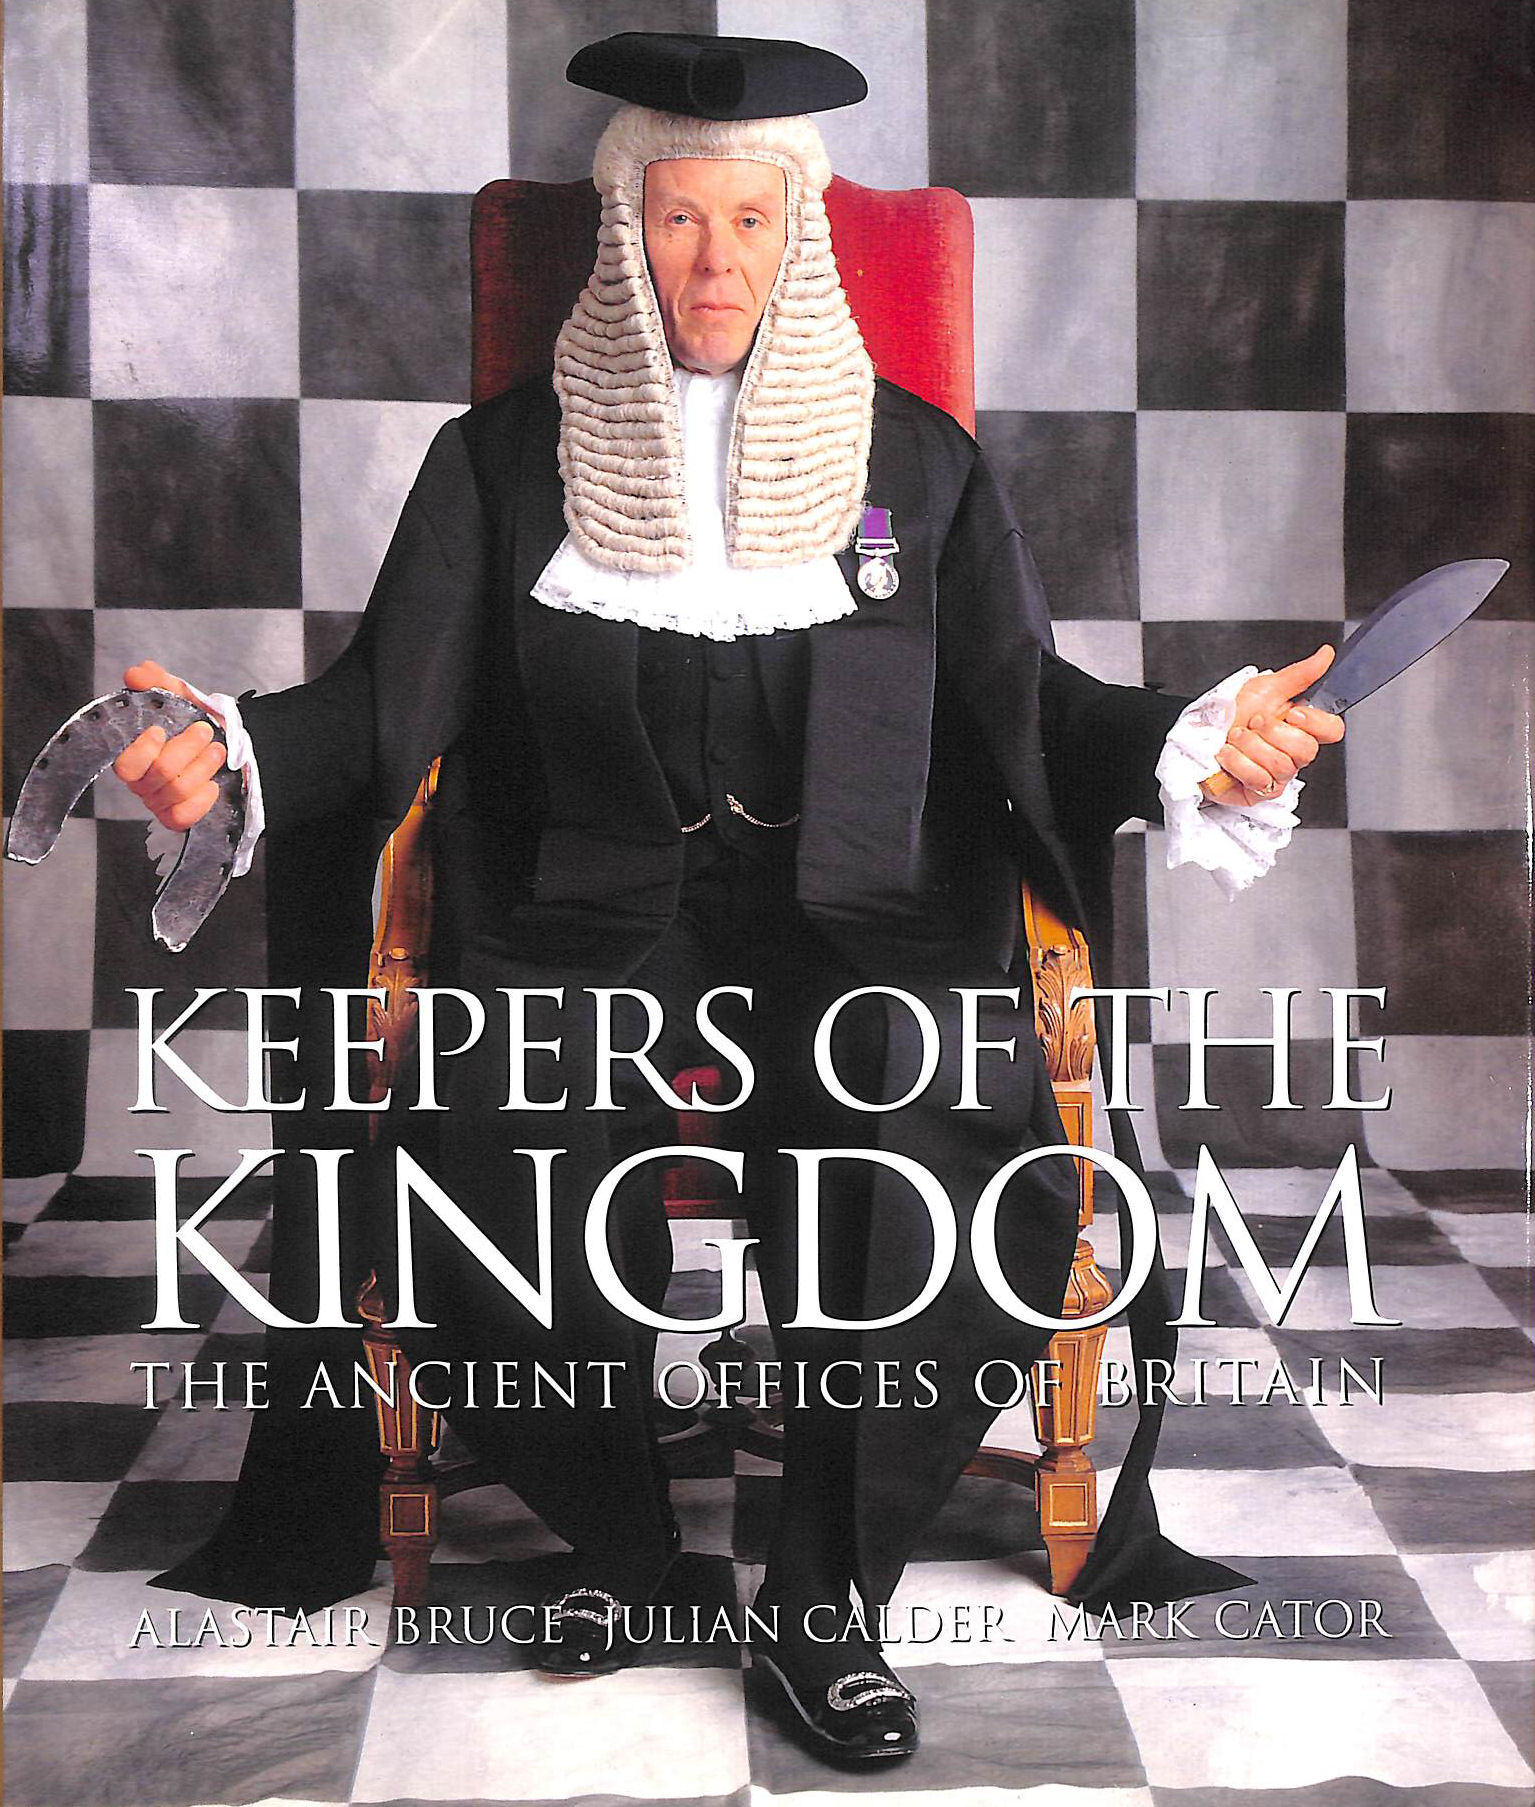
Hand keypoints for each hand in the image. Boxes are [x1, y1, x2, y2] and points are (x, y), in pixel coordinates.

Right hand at [112, 661, 225, 830]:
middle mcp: (142, 781)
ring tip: (218, 750)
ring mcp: (159, 801)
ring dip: (202, 766)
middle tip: (205, 732)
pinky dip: (201, 799)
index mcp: (135, 754)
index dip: (142, 750)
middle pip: (160, 774)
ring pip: (177, 791)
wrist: (230, 745)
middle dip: (187, 749)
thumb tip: (137, 672)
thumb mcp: (183, 699)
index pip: (125, 764)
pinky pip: (183, 816)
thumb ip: (160, 683)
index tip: (160, 731)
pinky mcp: (177, 816)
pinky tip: (212, 785)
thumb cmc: (198, 724)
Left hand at [1200, 645, 1345, 807]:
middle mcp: (1292, 752)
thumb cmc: (1228, 715)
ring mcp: (1278, 775)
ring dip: (1250, 746)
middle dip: (1272, 732)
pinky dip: (1238, 762)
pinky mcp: (1259, 792)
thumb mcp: (1263, 688)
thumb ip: (1298, 675)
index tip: (1292, 713)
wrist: (1195, 736)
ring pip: (1281, 764)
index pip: (1332, 730)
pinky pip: (1259, 779)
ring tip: (1236, 739)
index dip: (1315, 722)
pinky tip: (1228, 755)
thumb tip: (1325, 655)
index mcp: (1299, 726)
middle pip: (1307, 749)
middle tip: (1253, 724)